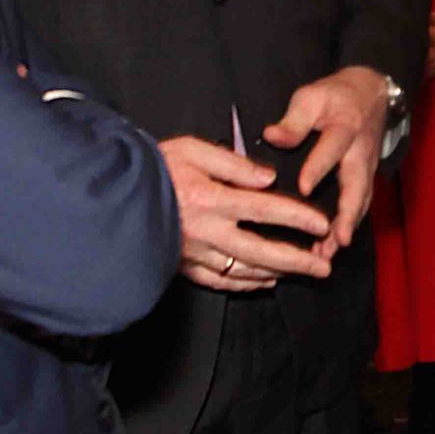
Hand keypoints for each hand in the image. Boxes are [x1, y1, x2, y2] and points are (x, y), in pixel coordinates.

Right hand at [158, 135, 334, 290]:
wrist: (111, 197)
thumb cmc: (152, 167)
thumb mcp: (193, 150)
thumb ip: (233, 163)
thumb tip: (267, 178)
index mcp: (212, 198)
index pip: (265, 209)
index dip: (297, 217)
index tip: (322, 224)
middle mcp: (207, 231)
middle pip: (261, 250)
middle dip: (297, 260)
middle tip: (323, 266)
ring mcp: (195, 253)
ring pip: (244, 269)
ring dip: (276, 272)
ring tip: (302, 273)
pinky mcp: (182, 266)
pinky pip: (220, 281)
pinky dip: (245, 284)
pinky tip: (263, 281)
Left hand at [263, 66, 389, 257]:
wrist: (371, 93)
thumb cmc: (334, 96)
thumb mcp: (311, 97)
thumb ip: (293, 120)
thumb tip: (271, 137)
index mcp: (344, 127)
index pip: (331, 149)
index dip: (317, 168)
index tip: (304, 187)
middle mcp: (360, 152)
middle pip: (357, 185)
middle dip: (346, 214)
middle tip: (334, 239)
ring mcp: (367, 168)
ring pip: (361, 201)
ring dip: (347, 228)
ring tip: (327, 253)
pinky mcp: (366, 178)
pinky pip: (360, 204)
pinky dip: (348, 226)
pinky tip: (330, 246)